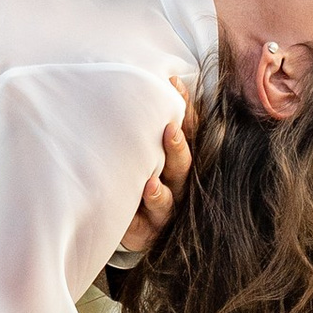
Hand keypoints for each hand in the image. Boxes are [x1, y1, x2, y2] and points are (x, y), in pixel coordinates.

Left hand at [114, 79, 193, 261]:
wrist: (126, 225)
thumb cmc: (133, 178)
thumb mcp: (140, 151)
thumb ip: (141, 125)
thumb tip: (134, 81)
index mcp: (177, 160)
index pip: (187, 131)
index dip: (185, 110)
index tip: (174, 84)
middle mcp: (177, 184)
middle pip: (182, 165)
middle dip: (177, 148)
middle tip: (170, 129)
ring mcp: (165, 209)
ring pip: (169, 197)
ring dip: (160, 190)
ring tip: (150, 181)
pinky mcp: (147, 230)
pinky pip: (147, 222)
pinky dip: (144, 213)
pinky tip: (142, 198)